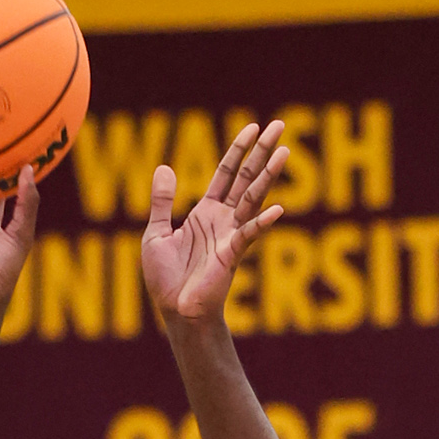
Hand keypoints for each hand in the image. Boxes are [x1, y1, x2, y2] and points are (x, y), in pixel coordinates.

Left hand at [142, 120, 286, 319]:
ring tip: (284, 152)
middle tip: (280, 126)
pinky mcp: (231, 255)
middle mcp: (223, 220)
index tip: (253, 127)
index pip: (226, 173)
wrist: (174, 312)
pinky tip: (277, 210)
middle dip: (262, 152)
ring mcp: (230, 235)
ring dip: (268, 176)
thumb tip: (164, 167)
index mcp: (206, 212)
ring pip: (252, 198)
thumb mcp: (155, 234)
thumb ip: (162, 202)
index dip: (238, 150)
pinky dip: (262, 223)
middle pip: (246, 178)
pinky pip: (249, 235)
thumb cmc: (166, 279)